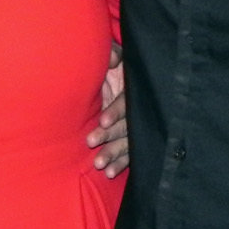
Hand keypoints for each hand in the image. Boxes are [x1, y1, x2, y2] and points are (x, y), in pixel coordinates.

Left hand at [87, 43, 127, 177]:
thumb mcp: (116, 59)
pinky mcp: (135, 140)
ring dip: (113, 153)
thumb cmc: (113, 68)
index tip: (103, 120)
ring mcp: (138, 127)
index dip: (116, 111)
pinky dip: (120, 164)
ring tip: (99, 164)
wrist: (116, 81)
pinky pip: (130, 155)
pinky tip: (109, 173)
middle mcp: (138, 110)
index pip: (127, 102)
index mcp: (135, 90)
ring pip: (128, 143)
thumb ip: (113, 55)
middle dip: (109, 135)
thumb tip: (112, 59)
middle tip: (91, 141)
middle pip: (127, 125)